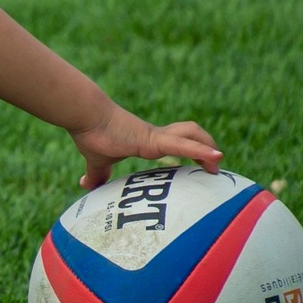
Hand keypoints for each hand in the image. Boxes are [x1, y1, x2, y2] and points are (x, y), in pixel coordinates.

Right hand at [69, 106, 222, 190]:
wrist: (85, 116)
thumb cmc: (90, 134)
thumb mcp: (96, 160)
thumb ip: (96, 174)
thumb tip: (85, 185)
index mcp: (147, 141)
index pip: (176, 142)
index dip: (191, 150)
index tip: (200, 166)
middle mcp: (156, 136)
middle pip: (189, 133)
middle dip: (205, 147)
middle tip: (213, 166)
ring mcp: (156, 136)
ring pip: (191, 133)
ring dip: (207, 147)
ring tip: (218, 161)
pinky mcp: (153, 139)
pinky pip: (183, 144)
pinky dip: (202, 150)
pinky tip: (217, 156)